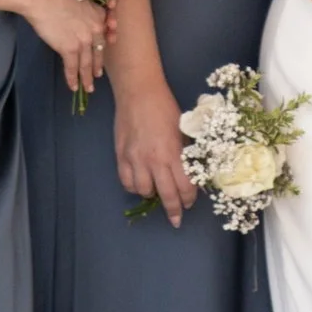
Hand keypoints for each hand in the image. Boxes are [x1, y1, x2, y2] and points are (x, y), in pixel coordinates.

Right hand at [17, 0, 107, 97]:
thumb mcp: (78, 1)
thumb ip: (83, 15)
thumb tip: (77, 26)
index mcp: (98, 15)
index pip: (103, 34)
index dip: (103, 46)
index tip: (103, 53)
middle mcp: (94, 29)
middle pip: (98, 52)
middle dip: (97, 66)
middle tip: (97, 76)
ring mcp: (83, 40)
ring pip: (87, 63)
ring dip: (86, 78)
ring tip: (88, 87)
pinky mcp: (69, 48)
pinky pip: (72, 67)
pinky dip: (72, 78)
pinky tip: (73, 86)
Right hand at [113, 74, 193, 222]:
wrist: (139, 93)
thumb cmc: (165, 108)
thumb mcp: (183, 130)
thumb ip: (185, 153)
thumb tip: (191, 172)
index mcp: (174, 153)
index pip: (185, 186)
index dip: (189, 199)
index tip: (190, 203)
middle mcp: (154, 160)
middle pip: (166, 195)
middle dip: (173, 210)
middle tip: (176, 218)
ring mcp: (136, 159)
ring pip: (144, 191)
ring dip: (152, 194)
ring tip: (157, 191)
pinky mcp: (121, 156)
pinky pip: (127, 182)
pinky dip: (134, 186)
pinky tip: (140, 183)